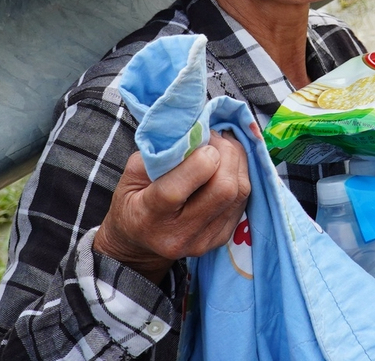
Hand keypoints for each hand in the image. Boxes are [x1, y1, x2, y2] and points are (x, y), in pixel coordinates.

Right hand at [93, 130, 250, 283]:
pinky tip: (226, 165)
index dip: (198, 158)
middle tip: (215, 138)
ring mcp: (205, 240)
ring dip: (237, 161)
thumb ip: (159, 153)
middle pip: (223, 189)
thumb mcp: (131, 174)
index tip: (200, 139)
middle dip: (226, 154)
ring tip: (222, 147)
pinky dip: (239, 175)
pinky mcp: (222, 237)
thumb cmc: (133, 201)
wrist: (139, 242)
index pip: (178, 189)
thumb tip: (195, 133)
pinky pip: (243, 199)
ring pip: (240, 192)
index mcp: (150, 217)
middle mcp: (180, 234)